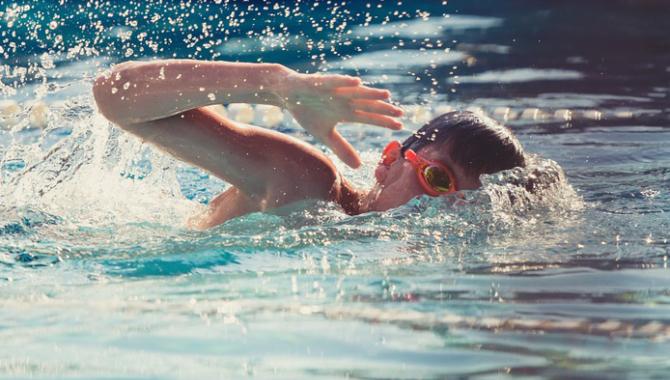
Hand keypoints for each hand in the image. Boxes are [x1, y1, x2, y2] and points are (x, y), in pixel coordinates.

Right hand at [278, 70, 402, 167]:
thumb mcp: (325, 134)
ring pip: (355, 92)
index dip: (383, 121)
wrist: (287, 94)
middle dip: (383, 108)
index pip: (369, 117)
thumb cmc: (308, 111)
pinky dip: (344, 81)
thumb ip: (341, 148)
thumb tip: (358, 166)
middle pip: (367, 104)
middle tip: (401, 113)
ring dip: (370, 93)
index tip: (400, 126)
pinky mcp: (320, 82)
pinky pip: (334, 81)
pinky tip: (357, 82)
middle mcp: (344, 99)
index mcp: (346, 112)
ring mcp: (334, 90)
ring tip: (386, 95)